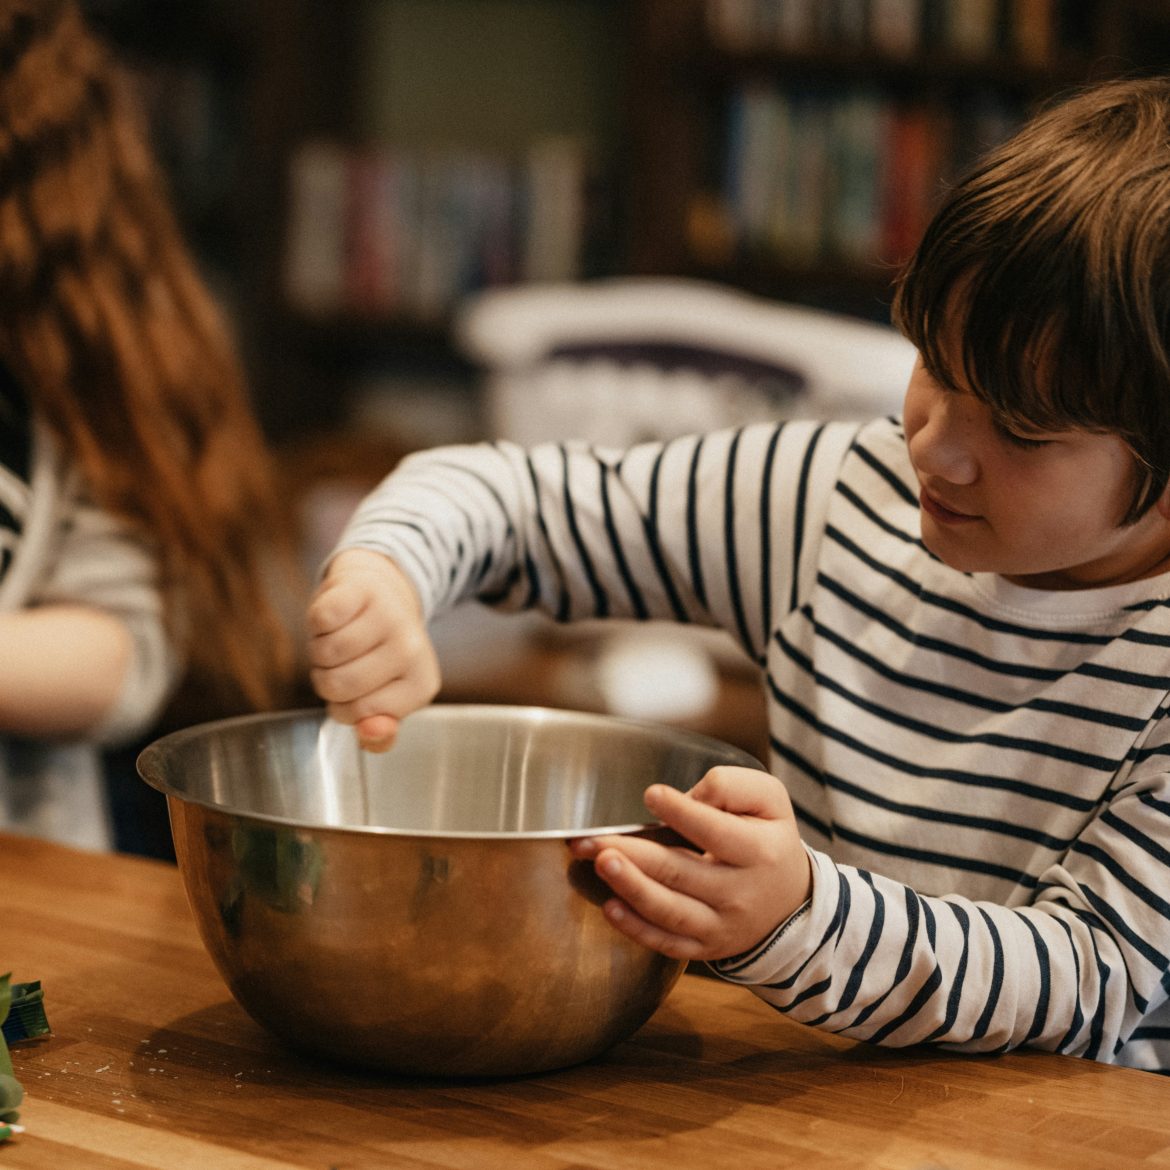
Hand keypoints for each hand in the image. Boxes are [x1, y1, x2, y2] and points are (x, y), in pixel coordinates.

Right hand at [305, 548, 440, 750]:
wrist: (380, 595)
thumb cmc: (378, 654)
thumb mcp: (386, 700)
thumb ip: (379, 733)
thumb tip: (369, 732)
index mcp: (421, 685)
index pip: (357, 714)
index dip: (342, 706)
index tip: (357, 689)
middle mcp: (411, 650)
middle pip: (337, 685)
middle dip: (326, 678)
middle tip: (343, 662)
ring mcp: (390, 616)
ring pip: (325, 653)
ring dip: (319, 650)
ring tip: (339, 638)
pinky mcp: (364, 589)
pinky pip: (320, 620)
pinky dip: (316, 623)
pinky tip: (335, 618)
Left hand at [569, 766, 811, 961]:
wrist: (790, 903)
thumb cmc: (769, 840)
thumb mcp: (769, 801)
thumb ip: (731, 787)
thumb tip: (689, 798)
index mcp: (758, 852)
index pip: (715, 832)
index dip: (682, 812)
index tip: (651, 794)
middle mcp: (740, 894)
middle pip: (680, 872)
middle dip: (634, 854)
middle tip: (594, 839)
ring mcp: (720, 926)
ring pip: (669, 911)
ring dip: (631, 887)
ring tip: (600, 863)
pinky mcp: (704, 948)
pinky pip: (667, 944)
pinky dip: (636, 929)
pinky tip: (610, 907)